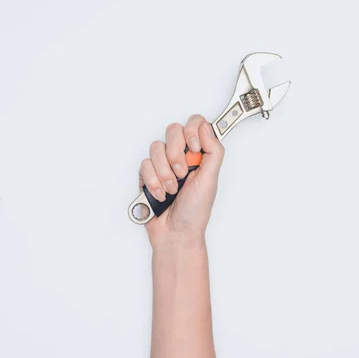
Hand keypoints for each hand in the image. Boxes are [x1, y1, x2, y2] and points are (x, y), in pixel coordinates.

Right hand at [139, 115, 224, 248]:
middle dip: (176, 154)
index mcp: (200, 154)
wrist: (176, 234)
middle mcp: (182, 155)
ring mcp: (163, 164)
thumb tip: (206, 127)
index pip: (195, 123)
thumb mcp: (211, 180)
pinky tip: (160, 194)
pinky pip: (144, 165)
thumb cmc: (195, 211)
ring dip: (165, 172)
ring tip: (172, 189)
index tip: (194, 150)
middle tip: (182, 173)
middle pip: (173, 130)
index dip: (192, 132)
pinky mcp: (147, 174)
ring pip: (156, 147)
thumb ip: (213, 151)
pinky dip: (153, 182)